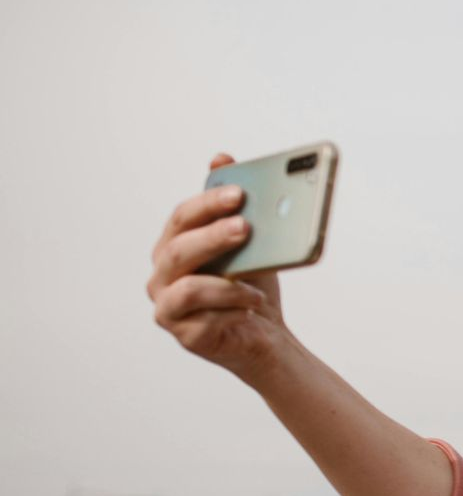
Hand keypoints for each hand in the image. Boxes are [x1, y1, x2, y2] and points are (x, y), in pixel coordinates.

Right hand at [146, 153, 291, 378]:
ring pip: (186, 287)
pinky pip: (204, 319)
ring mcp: (168, 307)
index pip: (182, 218)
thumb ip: (235, 207)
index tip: (239, 193)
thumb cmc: (252, 287)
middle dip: (213, 235)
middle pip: (179, 249)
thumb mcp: (252, 246)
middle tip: (246, 226)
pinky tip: (253, 305)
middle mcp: (162, 275)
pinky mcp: (185, 336)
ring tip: (256, 282)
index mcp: (173, 246)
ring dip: (225, 282)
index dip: (208, 204)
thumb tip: (221, 157)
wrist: (267, 337)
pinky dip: (232, 309)